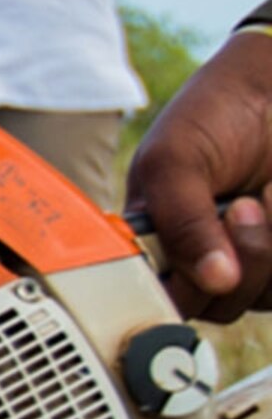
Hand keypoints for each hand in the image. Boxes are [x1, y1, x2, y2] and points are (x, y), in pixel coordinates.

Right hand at [127, 28, 271, 319]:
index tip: (204, 256)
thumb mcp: (174, 160)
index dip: (186, 286)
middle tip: (243, 206)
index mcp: (158, 243)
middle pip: (219, 305)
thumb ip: (180, 221)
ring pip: (262, 296)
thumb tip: (215, 279)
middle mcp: (203, 259)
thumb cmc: (213, 114)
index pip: (162, 298)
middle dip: (240, 260)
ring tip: (268, 195)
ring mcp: (254, 259)